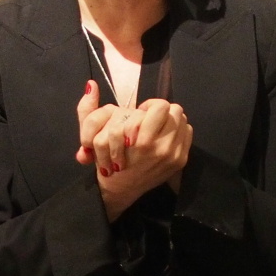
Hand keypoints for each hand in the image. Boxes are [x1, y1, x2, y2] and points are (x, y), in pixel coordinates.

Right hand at [74, 83, 191, 220]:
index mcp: (143, 143)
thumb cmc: (106, 162)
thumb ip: (88, 109)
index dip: (148, 107)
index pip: (160, 106)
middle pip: (175, 110)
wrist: (120, 191)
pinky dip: (178, 132)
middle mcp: (163, 150)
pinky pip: (187, 133)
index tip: (140, 114)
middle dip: (162, 112)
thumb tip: (91, 84)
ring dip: (170, 120)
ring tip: (157, 127)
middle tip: (150, 120)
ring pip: (183, 120)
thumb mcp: (93, 135)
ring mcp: (174, 156)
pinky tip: (165, 138)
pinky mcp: (181, 161)